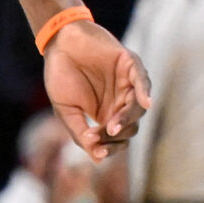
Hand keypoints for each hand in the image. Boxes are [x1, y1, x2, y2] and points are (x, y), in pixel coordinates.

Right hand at [41, 20, 150, 161]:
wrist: (58, 44)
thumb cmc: (60, 75)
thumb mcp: (65, 111)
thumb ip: (80, 132)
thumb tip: (97, 158)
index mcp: (105, 113)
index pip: (118, 138)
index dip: (110, 146)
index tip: (96, 148)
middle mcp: (120, 101)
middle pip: (130, 127)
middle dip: (115, 135)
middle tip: (97, 133)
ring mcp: (127, 84)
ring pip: (137, 108)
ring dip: (126, 119)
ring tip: (110, 125)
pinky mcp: (130, 65)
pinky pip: (143, 81)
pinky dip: (145, 92)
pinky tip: (145, 103)